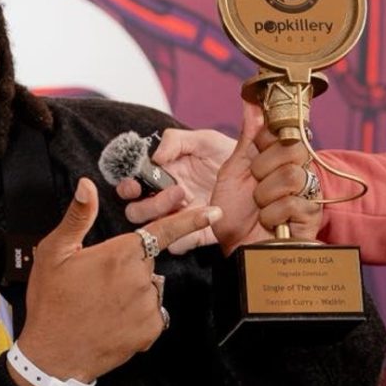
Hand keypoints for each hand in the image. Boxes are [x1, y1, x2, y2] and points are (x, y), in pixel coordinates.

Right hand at [13, 177, 214, 385]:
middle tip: (98, 280)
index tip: (213, 212)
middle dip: (130, 265)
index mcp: (119, 254)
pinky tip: (113, 318)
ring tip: (102, 302)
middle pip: (148, 261)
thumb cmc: (51, 302)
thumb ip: (78, 217)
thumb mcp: (54, 252)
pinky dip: (138, 314)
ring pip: (150, 287)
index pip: (163, 231)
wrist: (53, 355)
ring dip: (134, 290)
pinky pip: (153, 312)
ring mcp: (148, 307)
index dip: (189, 219)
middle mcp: (140, 279)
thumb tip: (87, 186)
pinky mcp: (150, 331)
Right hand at [116, 128, 234, 252]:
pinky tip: (211, 217)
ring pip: (155, 231)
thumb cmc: (225, 154)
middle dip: (149, 206)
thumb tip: (155, 157)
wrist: (257, 173)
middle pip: (136, 213)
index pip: (131, 187)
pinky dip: (188, 237)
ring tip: (195, 203)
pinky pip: (180, 245)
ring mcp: (179, 218)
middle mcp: (166, 200)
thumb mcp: (204, 139)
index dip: (128, 188)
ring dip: (168, 221)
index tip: (137, 185)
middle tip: (178, 191)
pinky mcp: (196, 234)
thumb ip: (176, 141)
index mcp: (161, 176)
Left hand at [210, 101, 323, 253]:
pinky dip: (272, 214)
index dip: (267, 138)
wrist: (237, 251)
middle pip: (293, 148)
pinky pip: (295, 203)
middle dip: (264, 167)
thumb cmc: (234, 213)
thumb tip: (251, 102)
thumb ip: (246, 139)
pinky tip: (269, 222)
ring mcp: (307, 194)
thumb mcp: (233, 172)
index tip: (255, 152)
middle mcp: (297, 171)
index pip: (286, 129)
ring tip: (259, 207)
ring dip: (266, 194)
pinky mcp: (312, 217)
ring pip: (293, 175)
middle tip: (254, 184)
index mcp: (279, 158)